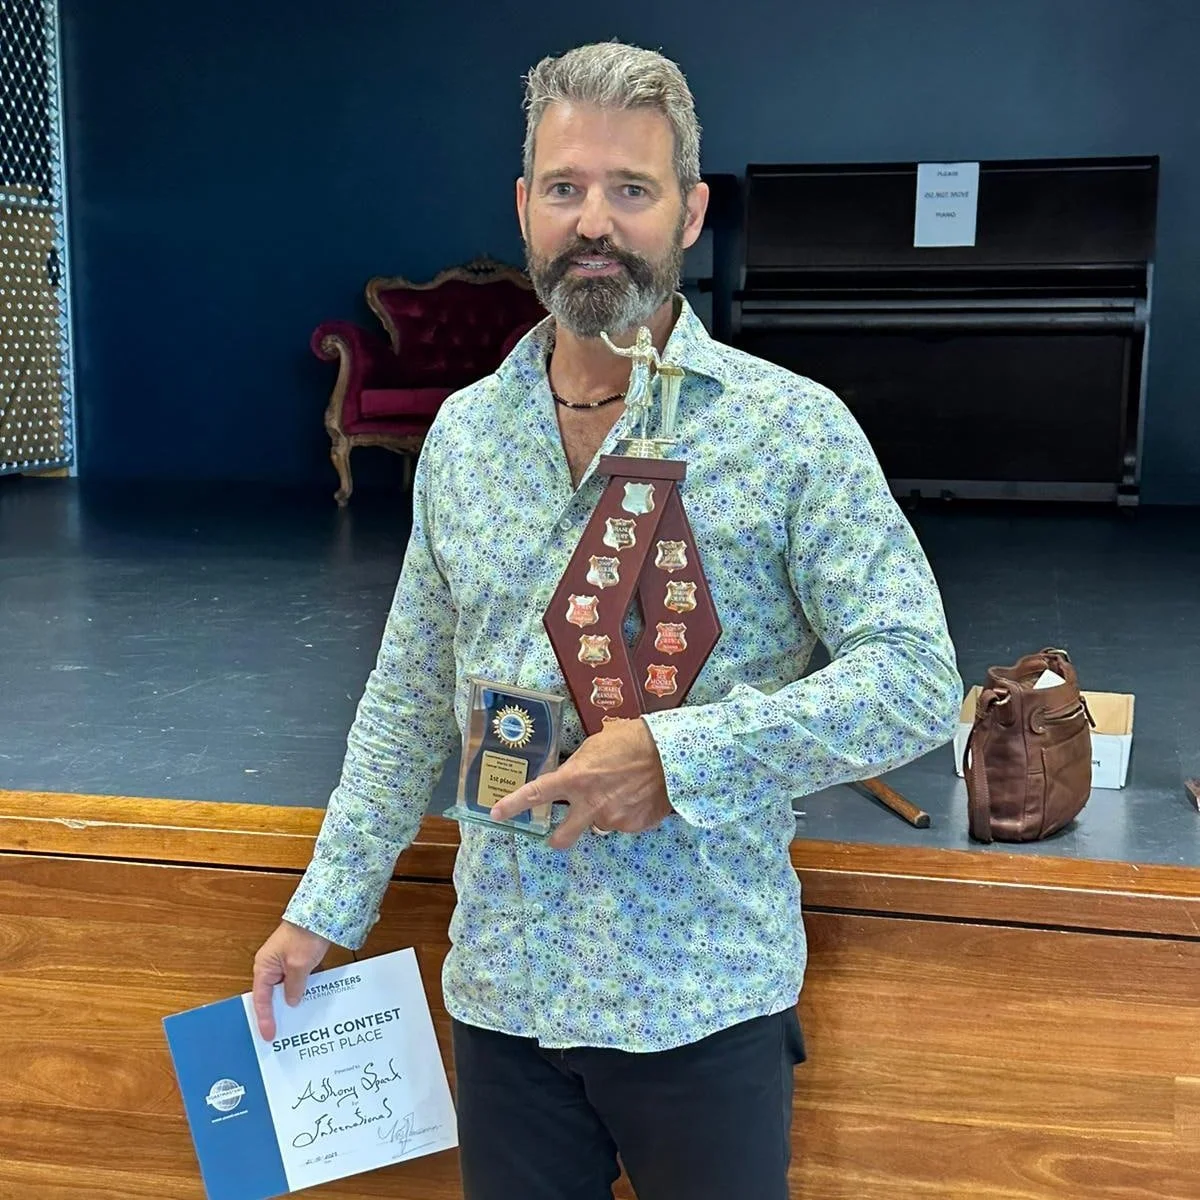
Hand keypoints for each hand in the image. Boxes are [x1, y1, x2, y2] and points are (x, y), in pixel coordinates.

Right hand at [251, 920, 330, 1040]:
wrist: (321, 912)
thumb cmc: (304, 935)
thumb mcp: (299, 966)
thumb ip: (294, 987)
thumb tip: (291, 1002)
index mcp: (264, 966)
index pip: (261, 999)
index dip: (265, 1019)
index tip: (269, 1035)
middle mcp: (271, 965)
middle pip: (271, 995)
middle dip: (277, 1012)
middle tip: (282, 1033)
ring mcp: (284, 961)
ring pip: (285, 988)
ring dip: (292, 1000)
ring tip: (298, 1021)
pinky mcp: (297, 958)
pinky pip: (297, 979)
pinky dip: (302, 989)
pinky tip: (311, 999)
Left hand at [489, 716, 672, 848]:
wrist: (672, 755)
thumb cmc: (632, 740)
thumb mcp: (596, 745)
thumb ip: (580, 765)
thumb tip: (575, 777)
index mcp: (576, 779)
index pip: (536, 794)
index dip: (513, 805)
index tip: (497, 814)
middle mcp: (590, 805)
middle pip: (562, 837)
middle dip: (557, 839)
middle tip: (557, 835)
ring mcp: (613, 819)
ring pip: (600, 822)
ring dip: (606, 811)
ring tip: (625, 789)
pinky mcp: (635, 826)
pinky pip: (625, 822)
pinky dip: (629, 811)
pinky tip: (640, 794)